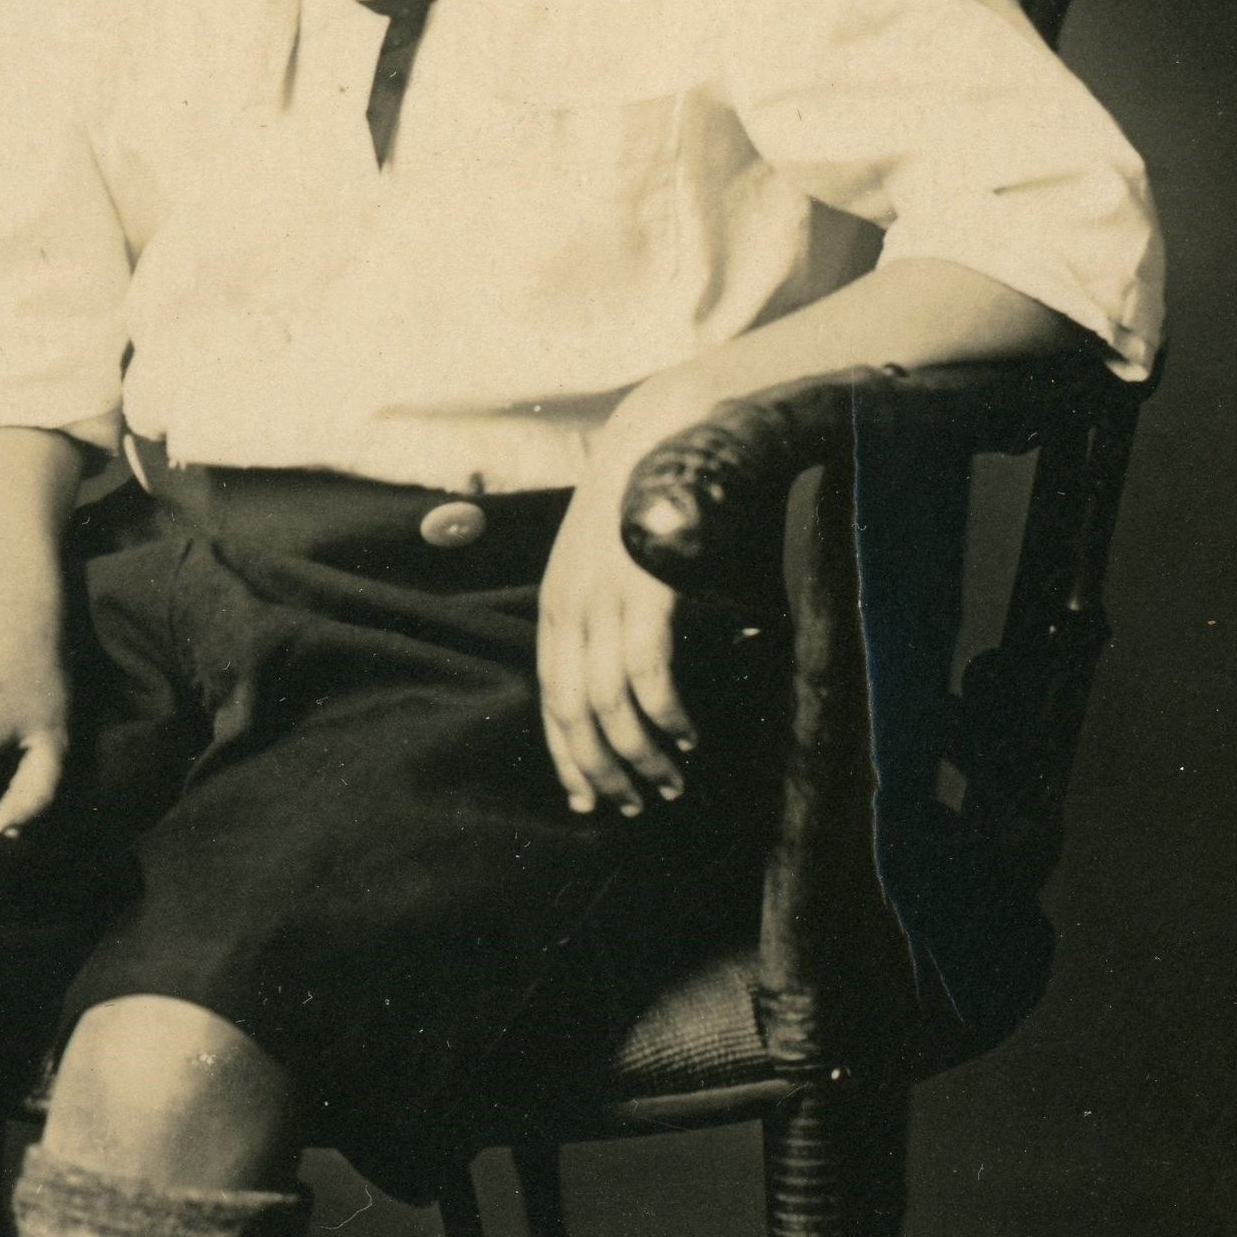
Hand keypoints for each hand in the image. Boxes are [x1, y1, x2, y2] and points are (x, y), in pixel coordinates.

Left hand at [536, 466, 694, 816]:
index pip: (549, 702)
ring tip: (670, 783)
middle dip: (603, 771)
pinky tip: (686, 737)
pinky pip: (648, 675)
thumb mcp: (606, 564)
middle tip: (635, 805)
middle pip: (573, 715)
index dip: (567, 758)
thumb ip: (609, 617)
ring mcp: (605, 599)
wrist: (667, 430)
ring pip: (608, 706)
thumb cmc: (646, 503)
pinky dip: (666, 716)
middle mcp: (570, 608)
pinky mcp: (645, 591)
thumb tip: (630, 681)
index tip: (588, 802)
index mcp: (557, 607)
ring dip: (640, 756)